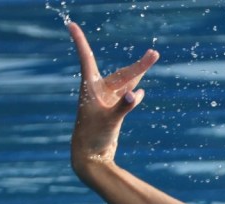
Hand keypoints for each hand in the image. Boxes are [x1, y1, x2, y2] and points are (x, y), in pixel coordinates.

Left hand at [68, 22, 158, 175]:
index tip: (70, 24)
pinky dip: (134, 92)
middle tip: (154, 54)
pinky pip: (126, 97)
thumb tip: (136, 94)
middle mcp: (98, 91)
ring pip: (125, 83)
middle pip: (121, 73)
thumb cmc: (93, 138)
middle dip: (139, 65)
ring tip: (152, 58)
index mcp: (90, 88)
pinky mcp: (113, 112)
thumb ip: (123, 107)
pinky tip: (140, 89)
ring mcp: (106, 101)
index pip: (86, 57)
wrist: (91, 158)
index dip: (79, 40)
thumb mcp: (109, 121)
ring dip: (139, 73)